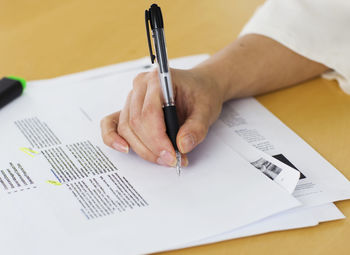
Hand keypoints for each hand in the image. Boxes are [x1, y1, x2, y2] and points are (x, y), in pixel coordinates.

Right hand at [100, 68, 225, 166]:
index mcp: (158, 79)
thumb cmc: (202, 93)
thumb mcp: (207, 110)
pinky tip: (124, 148)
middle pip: (136, 123)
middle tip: (171, 160)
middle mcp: (140, 86)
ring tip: (164, 159)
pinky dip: (113, 138)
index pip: (149, 112)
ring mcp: (132, 98)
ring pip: (127, 128)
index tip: (173, 155)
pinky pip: (112, 124)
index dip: (158, 139)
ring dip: (142, 148)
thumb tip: (182, 146)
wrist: (201, 87)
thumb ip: (196, 128)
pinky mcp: (129, 110)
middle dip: (152, 147)